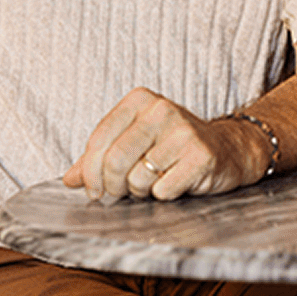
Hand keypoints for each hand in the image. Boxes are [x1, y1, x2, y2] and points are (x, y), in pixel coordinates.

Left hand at [57, 88, 268, 201]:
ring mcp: (183, 132)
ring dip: (141, 191)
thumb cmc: (172, 147)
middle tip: (120, 193)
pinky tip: (174, 183)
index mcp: (139, 100)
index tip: (93, 190)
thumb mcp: (134, 143)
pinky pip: (163, 190)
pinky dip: (164, 195)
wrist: (227, 150)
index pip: (98, 141)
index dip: (90, 173)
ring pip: (138, 179)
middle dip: (113, 187)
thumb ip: (99, 158)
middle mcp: (161, 110)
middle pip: (115, 161)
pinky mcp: (201, 156)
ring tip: (154, 182)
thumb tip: (69, 179)